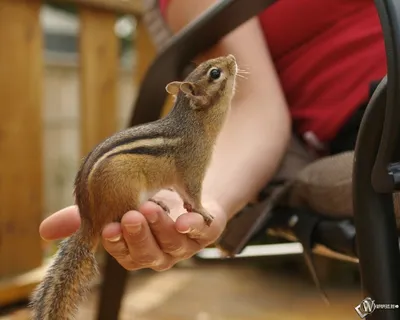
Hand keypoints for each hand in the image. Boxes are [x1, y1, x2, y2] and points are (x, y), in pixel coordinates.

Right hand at [39, 189, 226, 270]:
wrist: (186, 185)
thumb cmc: (147, 197)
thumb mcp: (115, 202)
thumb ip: (87, 215)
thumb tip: (44, 231)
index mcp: (136, 248)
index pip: (122, 253)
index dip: (116, 243)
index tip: (108, 228)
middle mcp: (159, 252)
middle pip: (147, 254)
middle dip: (138, 237)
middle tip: (130, 215)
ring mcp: (184, 244)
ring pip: (172, 245)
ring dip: (160, 228)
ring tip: (151, 206)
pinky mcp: (206, 232)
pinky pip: (203, 233)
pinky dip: (194, 226)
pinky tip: (185, 217)